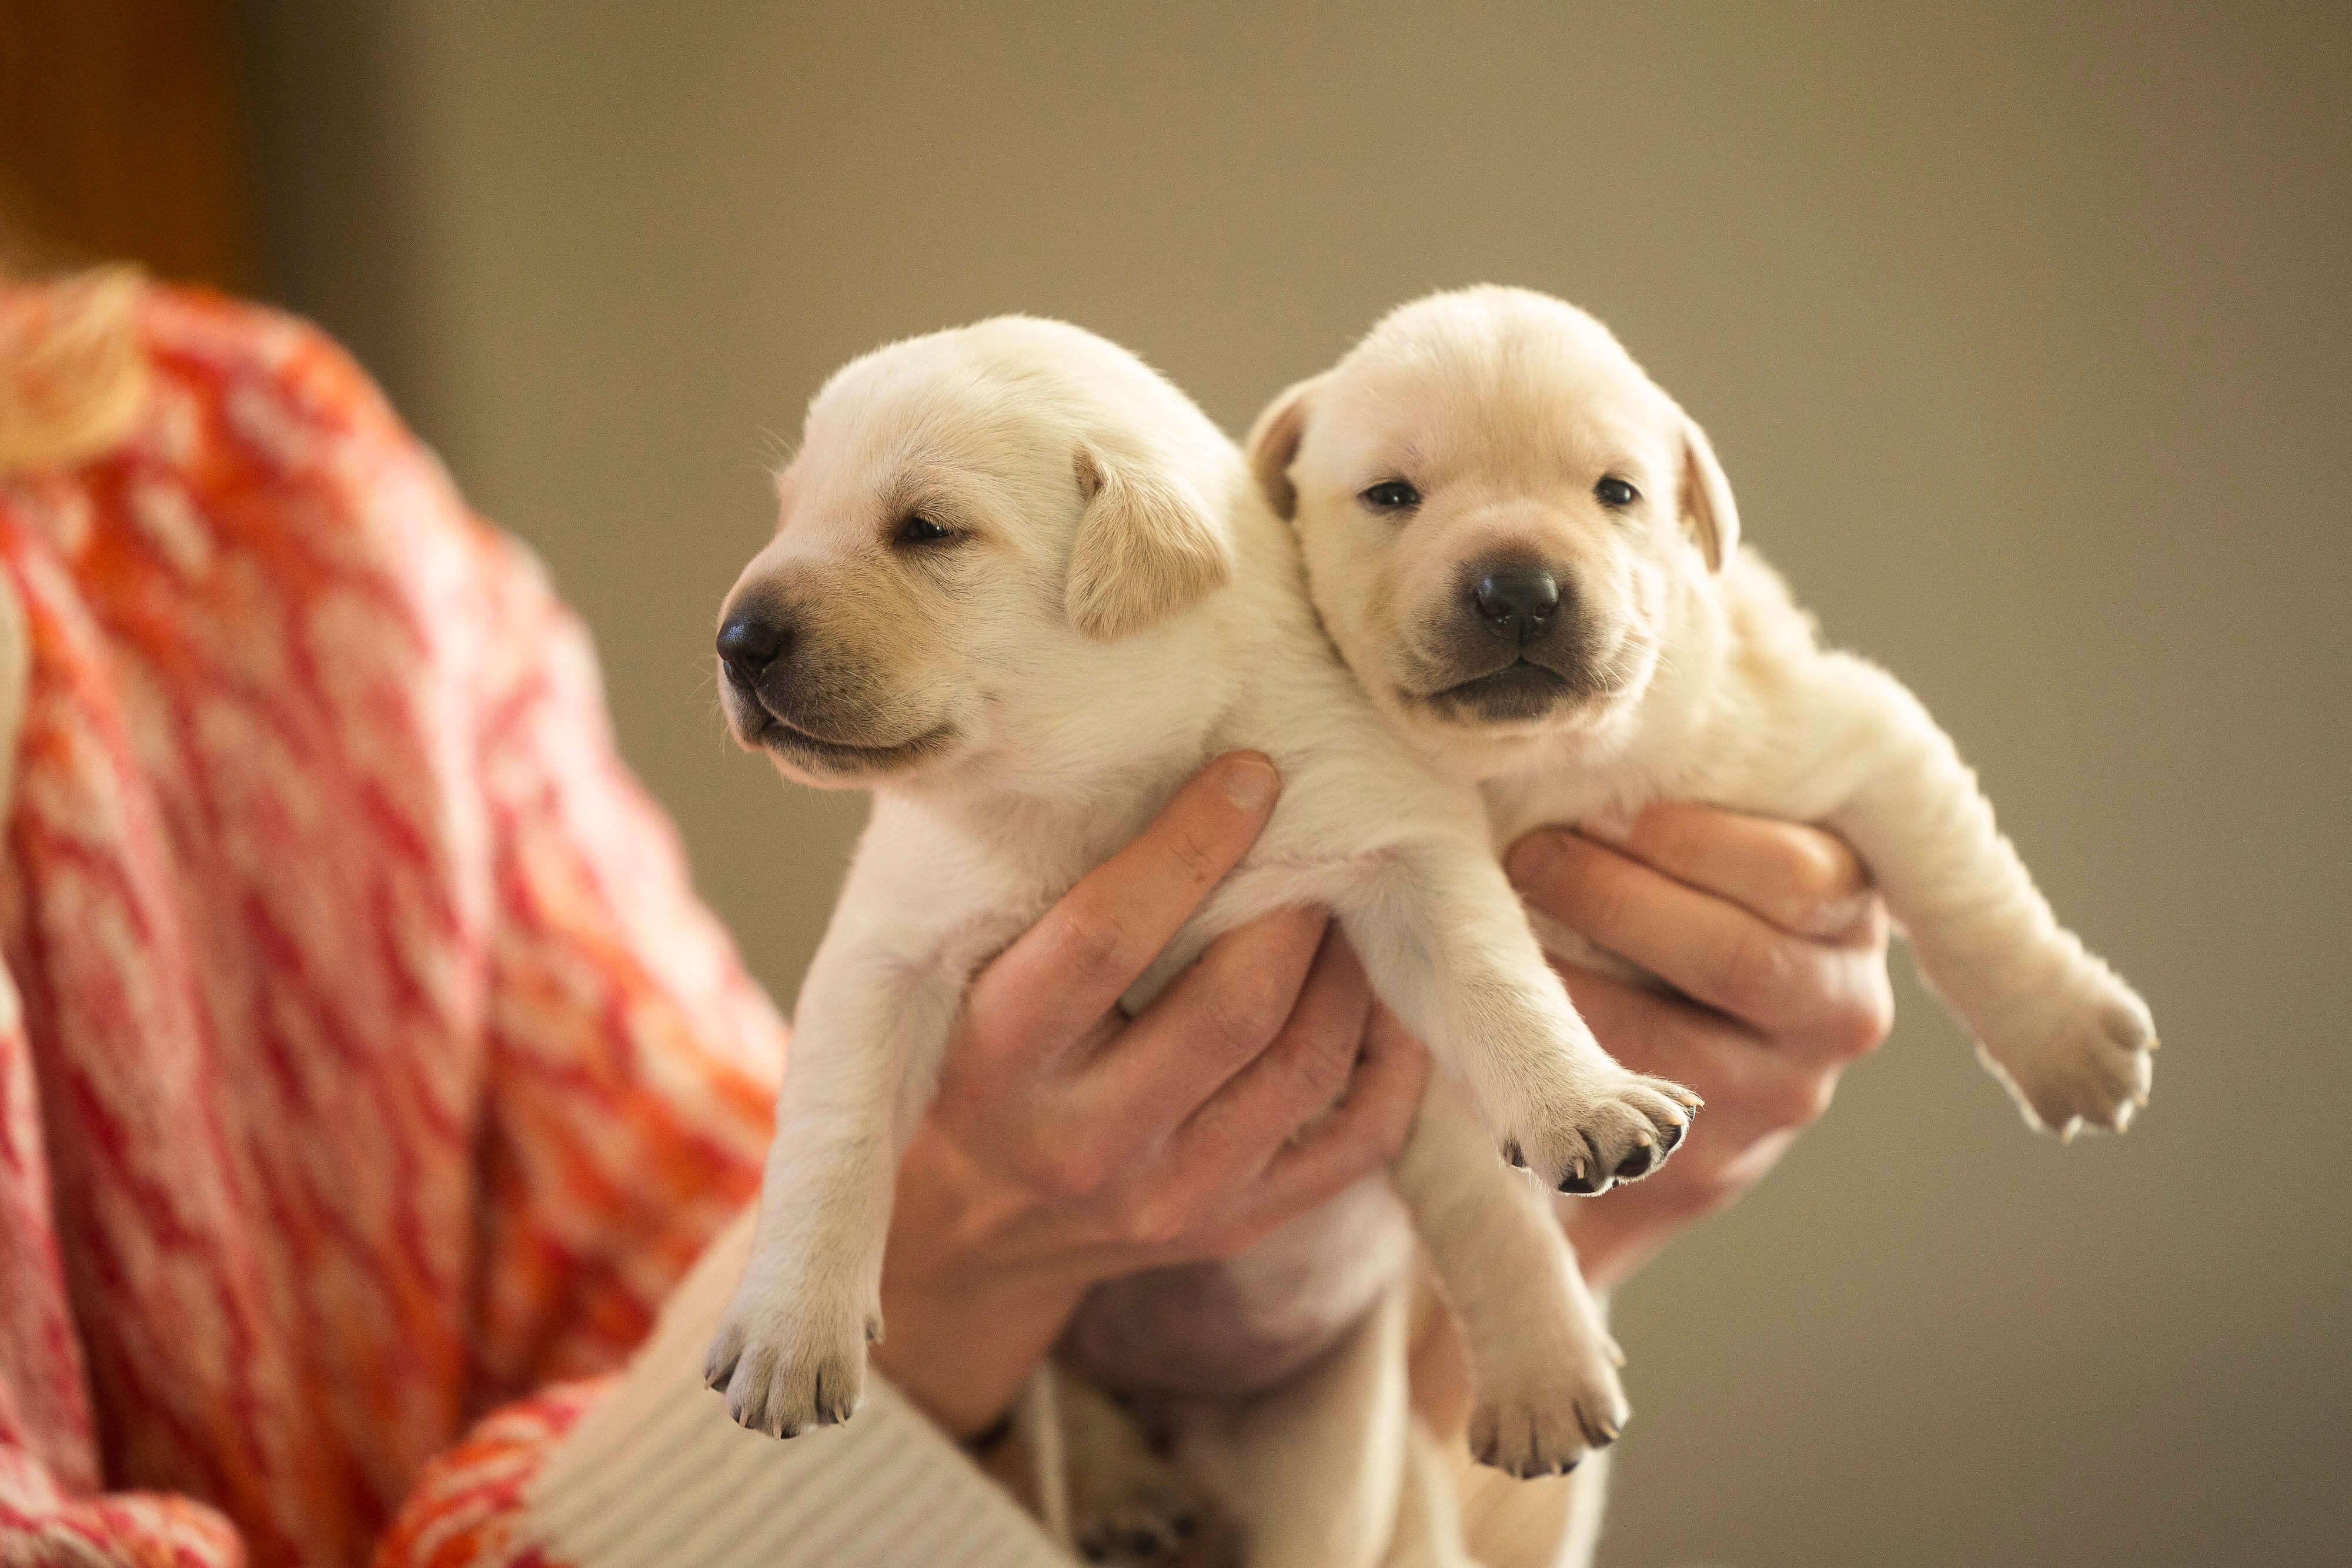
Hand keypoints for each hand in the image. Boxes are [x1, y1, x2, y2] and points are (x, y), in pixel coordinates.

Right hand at [872, 753, 1430, 1435]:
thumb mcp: (967, 966)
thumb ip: (1044, 882)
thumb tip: (1165, 745)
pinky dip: (1391, 1052)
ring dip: (1349, 970)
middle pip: (1231, 1007)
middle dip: (1293, 908)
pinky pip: (1361, 1135)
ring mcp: (1171, 1199)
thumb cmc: (982, 1038)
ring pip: (1306, 1065)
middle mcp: (1082, 1142)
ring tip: (1347, 907)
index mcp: (996, 1059)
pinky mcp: (1241, 1228)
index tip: (1252, 771)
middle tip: (1321, 842)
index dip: (1191, 843)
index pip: (1105, 935)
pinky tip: (1381, 990)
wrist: (981, 1217)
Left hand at [1505, 804, 1894, 1292]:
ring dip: (1569, 983)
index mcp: (1849, 916)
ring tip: (1495, 928)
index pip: (1799, 873)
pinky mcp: (1709, 1169)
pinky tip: (1500, 1010)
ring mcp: (1780, 1101)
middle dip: (1616, 899)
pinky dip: (1553, 1056)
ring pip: (1674, 1048)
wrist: (1646, 1069)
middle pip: (1740, 958)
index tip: (1597, 806)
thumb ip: (1678, 808)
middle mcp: (1840, 1012)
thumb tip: (1609, 730)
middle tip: (1528, 856)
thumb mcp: (1696, 852)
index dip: (1689, 838)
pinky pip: (1621, 1112)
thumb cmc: (1659, 916)